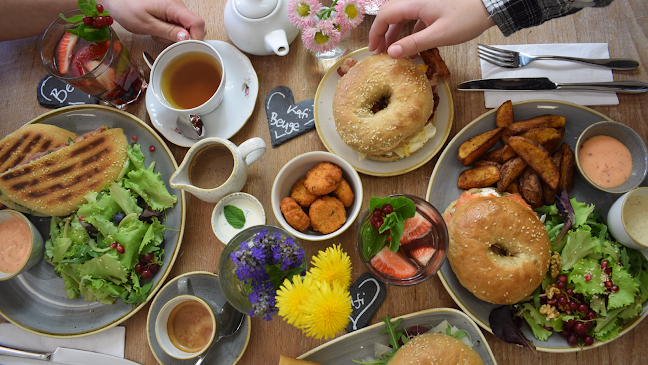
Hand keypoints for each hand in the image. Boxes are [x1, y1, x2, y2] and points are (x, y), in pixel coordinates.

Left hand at [104, 0, 204, 42]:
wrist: (117, 0)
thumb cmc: (127, 8)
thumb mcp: (147, 24)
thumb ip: (168, 31)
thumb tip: (186, 38)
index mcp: (173, 6)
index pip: (197, 23)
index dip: (197, 38)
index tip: (190, 49)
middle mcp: (177, 5)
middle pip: (195, 26)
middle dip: (185, 39)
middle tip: (167, 41)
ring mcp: (175, 9)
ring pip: (187, 28)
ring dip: (176, 36)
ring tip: (158, 33)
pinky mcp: (171, 12)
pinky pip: (179, 25)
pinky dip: (172, 32)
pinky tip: (159, 31)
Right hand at [368, 0, 494, 58]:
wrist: (489, 6)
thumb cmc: (466, 18)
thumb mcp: (439, 35)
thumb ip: (414, 43)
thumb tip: (392, 52)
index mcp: (414, 2)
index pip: (384, 16)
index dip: (375, 33)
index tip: (373, 49)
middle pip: (389, 13)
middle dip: (382, 32)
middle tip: (378, 51)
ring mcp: (424, 2)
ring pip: (401, 15)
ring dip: (394, 32)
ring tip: (392, 50)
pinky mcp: (432, 6)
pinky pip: (413, 17)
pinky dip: (408, 31)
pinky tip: (411, 45)